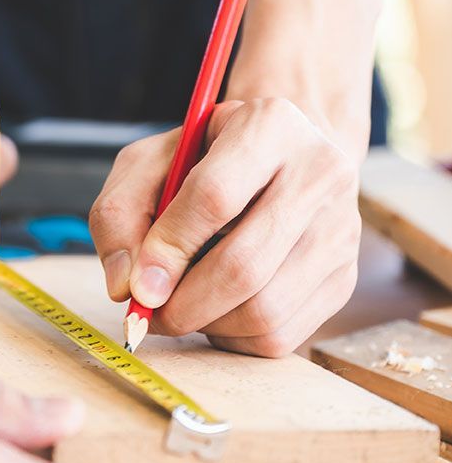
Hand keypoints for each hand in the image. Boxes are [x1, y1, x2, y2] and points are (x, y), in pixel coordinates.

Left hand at [90, 98, 359, 356]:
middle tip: (148, 312)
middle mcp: (320, 173)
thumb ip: (119, 214)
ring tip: (180, 305)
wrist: (277, 162)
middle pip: (243, 266)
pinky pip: (280, 334)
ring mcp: (341, 230)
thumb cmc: (203, 161)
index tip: (136, 285)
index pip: (213, 197)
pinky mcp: (344, 279)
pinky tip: (216, 309)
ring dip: (205, 323)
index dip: (168, 250)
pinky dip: (234, 336)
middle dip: (181, 304)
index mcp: (269, 126)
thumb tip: (125, 286)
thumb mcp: (148, 164)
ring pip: (264, 310)